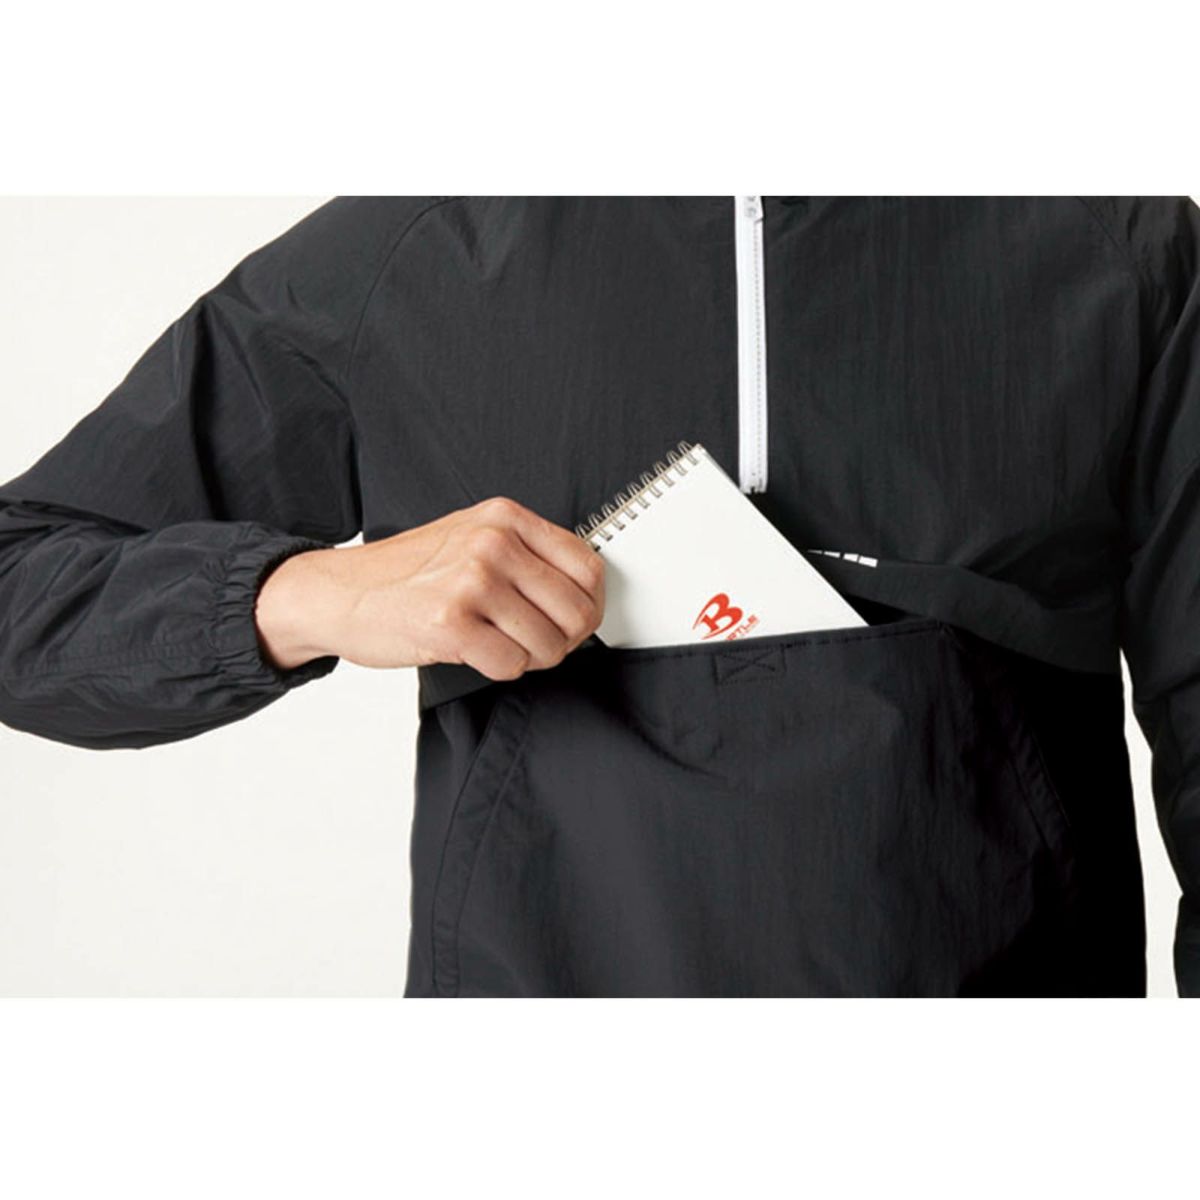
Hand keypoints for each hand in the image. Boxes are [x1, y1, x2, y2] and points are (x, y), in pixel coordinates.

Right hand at [254, 497, 604, 680]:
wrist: (338, 593)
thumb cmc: (407, 573)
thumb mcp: (471, 536)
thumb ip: (526, 553)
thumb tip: (584, 592)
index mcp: (505, 518)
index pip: (587, 567)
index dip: (588, 605)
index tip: (572, 621)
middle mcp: (493, 543)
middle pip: (575, 611)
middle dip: (562, 641)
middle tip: (535, 644)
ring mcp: (472, 581)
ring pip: (547, 644)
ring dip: (529, 659)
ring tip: (498, 645)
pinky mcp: (450, 623)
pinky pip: (510, 666)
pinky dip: (499, 670)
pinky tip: (475, 653)